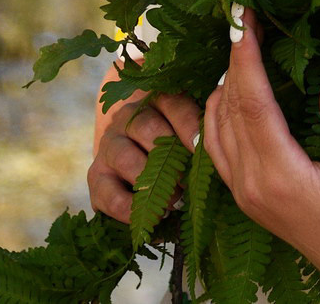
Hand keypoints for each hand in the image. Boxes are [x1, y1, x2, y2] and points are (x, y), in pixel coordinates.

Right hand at [87, 74, 202, 222]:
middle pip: (145, 126)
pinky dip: (130, 208)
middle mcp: (129, 118)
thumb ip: (203, 139)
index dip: (189, 124)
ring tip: (174, 203)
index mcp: (158, 102)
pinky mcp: (95, 176)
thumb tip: (225, 158)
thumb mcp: (190, 140)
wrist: (138, 172)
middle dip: (169, 156)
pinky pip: (107, 193)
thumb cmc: (179, 153)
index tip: (202, 148)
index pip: (173, 103)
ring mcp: (109, 145)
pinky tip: (151, 217)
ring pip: (124, 156)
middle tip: (188, 180)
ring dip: (150, 182)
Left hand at [204, 8, 319, 293]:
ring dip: (224, 83)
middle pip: (230, 108)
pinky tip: (228, 93)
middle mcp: (252, 183)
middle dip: (234, 59)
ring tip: (241, 46)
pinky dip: (217, 112)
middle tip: (244, 17)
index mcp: (281, 176)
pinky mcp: (246, 196)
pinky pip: (215, 146)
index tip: (244, 17)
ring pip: (215, 126)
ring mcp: (244, 192)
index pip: (253, 103)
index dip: (246, 57)